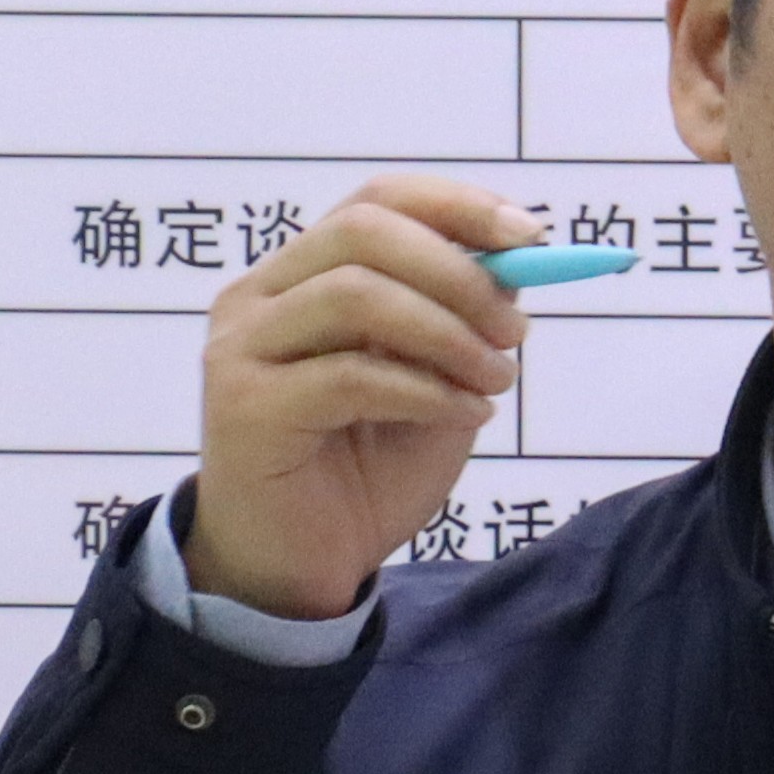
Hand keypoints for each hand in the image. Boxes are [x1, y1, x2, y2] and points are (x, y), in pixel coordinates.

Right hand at [185, 173, 537, 619]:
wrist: (298, 571)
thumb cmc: (363, 476)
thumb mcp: (434, 386)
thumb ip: (460, 324)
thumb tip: (514, 265)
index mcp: (300, 277)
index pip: (375, 201)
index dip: (456, 206)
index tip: (530, 236)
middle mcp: (259, 298)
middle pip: (362, 231)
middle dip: (458, 271)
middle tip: (515, 330)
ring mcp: (243, 349)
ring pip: (355, 294)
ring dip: (447, 332)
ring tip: (497, 379)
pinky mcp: (245, 408)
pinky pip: (348, 375)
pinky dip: (425, 388)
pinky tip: (468, 415)